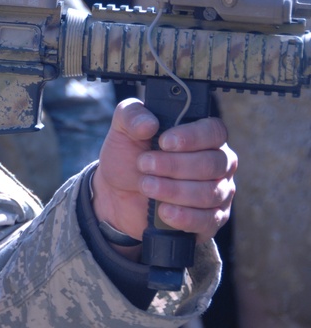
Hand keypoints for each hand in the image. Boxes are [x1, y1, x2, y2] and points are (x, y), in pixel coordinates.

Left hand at [91, 97, 235, 252]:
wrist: (116, 194)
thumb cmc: (128, 156)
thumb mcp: (122, 130)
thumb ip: (131, 116)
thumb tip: (149, 123)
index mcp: (202, 136)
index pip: (214, 131)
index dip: (192, 137)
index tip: (164, 142)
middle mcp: (218, 162)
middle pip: (212, 163)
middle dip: (174, 165)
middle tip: (144, 164)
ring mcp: (218, 192)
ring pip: (210, 192)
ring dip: (174, 190)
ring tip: (145, 185)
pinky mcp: (211, 219)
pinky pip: (209, 220)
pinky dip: (185, 216)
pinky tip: (164, 211)